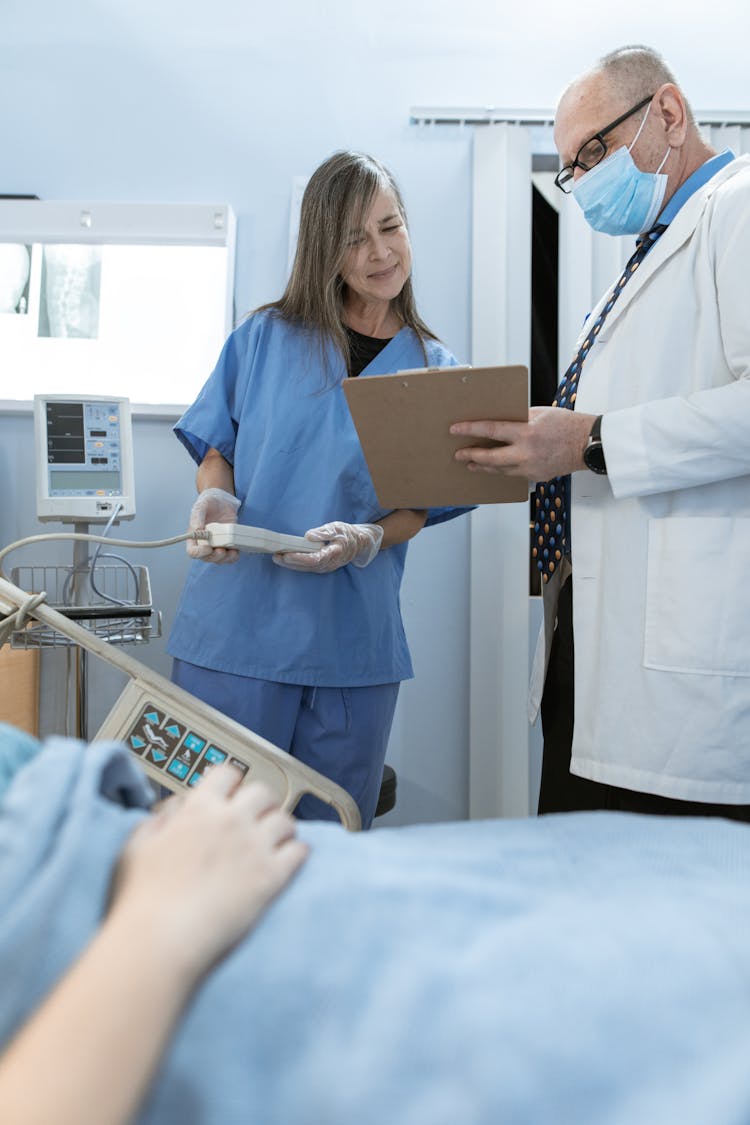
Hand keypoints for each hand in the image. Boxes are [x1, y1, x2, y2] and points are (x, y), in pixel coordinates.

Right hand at [108, 766, 307, 981]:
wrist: (160, 940)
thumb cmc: (141, 898)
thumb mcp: (137, 846)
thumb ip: (159, 820)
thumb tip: (177, 810)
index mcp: (199, 809)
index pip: (227, 774)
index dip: (230, 784)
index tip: (230, 795)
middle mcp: (232, 821)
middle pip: (263, 792)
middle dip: (260, 804)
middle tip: (254, 820)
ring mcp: (255, 847)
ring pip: (285, 820)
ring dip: (280, 829)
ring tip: (273, 842)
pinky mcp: (272, 877)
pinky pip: (299, 852)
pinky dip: (297, 853)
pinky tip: (288, 861)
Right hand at [186, 486, 240, 563]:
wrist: (221, 501)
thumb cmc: (208, 504)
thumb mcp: (200, 506)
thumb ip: (197, 517)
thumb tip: (197, 529)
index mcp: (194, 537)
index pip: (193, 551)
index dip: (199, 553)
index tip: (207, 548)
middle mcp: (205, 544)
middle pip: (207, 558)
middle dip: (215, 557)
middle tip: (221, 550)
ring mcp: (217, 545)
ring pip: (220, 560)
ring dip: (226, 558)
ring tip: (232, 551)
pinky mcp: (228, 544)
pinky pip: (231, 556)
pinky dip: (234, 556)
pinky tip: (237, 550)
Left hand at [272, 521, 383, 573]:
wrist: (358, 543)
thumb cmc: (347, 534)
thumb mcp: (337, 528)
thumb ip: (324, 532)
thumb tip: (309, 536)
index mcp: (334, 553)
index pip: (314, 559)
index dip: (300, 558)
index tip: (287, 555)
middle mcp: (329, 564)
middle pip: (307, 566)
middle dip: (290, 562)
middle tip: (275, 556)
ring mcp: (326, 567)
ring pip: (305, 568)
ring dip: (290, 565)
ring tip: (276, 557)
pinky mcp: (322, 567)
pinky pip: (307, 567)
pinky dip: (295, 564)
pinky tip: (285, 560)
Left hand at [451, 408, 597, 481]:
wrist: (587, 444)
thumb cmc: (566, 424)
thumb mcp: (540, 413)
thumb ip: (518, 418)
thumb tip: (498, 421)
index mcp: (526, 432)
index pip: (491, 430)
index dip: (470, 429)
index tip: (455, 429)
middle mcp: (526, 452)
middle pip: (490, 457)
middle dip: (471, 455)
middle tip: (458, 454)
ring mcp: (530, 468)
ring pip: (499, 470)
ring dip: (483, 466)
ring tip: (471, 463)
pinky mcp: (535, 477)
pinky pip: (513, 474)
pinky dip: (501, 470)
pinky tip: (494, 467)